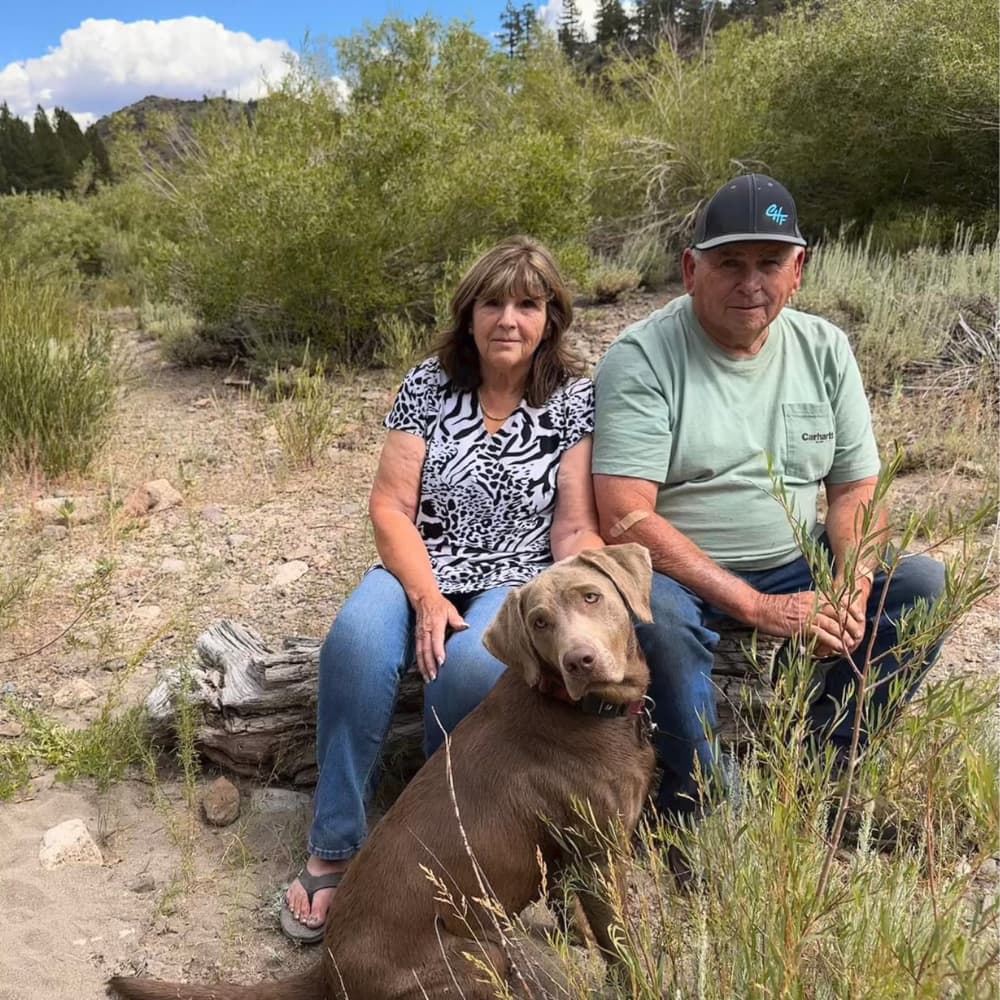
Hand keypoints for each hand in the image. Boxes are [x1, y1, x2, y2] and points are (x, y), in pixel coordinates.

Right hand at [412, 592, 467, 681]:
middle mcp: (426, 631)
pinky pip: (417, 652)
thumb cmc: (439, 606)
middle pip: (426, 650)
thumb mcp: (450, 609)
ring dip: (424, 667)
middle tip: (434, 677)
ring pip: (420, 654)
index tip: (442, 662)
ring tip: (429, 679)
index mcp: (435, 624)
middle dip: (430, 665)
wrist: (424, 599)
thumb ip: (456, 619)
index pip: (436, 640)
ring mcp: (420, 635)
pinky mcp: (417, 638)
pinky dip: (420, 664)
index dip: (438, 651)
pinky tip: (423, 672)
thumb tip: (465, 626)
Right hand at [752, 581, 868, 658]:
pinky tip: (839, 648)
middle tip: (858, 634)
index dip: (851, 610)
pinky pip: (823, 634)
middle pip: (840, 613)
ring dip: (845, 636)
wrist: (760, 609)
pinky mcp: (802, 625)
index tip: (860, 617)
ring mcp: (808, 614)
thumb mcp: (797, 602)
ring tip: (851, 644)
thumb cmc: (776, 608)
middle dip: (852, 624)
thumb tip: (822, 616)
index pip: (838, 601)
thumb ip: (811, 606)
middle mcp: (813, 603)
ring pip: (834, 625)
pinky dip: (834, 642)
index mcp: (813, 596)